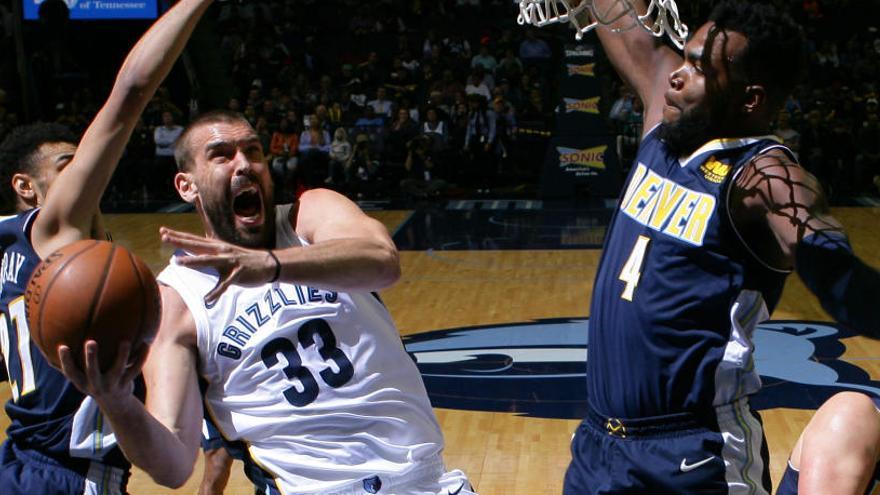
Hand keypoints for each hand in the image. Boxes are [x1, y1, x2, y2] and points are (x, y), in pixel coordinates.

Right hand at [59, 340, 147, 412]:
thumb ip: (73, 364)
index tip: (63, 346)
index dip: (65, 361)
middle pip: (92, 371)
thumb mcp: (83, 378)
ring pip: (118, 370)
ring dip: (121, 356)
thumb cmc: (96, 384)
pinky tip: (146, 344)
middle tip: (90, 342)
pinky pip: (135, 369)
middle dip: (91, 358)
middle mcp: (96, 385)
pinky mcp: (126, 383)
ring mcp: (112, 385)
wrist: (116, 406)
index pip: (71, 372)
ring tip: (125, 342)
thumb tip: (56, 344)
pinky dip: (141, 357)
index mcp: (83, 383)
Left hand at [160, 227, 278, 304]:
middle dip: (180, 242)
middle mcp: (222, 251)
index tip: (162, 232)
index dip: (179, 236)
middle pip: (197, 246)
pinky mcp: (238, 274)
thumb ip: (209, 253)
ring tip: (178, 262)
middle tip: (164, 238)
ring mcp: (230, 262)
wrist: (269, 264)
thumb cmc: (244, 260)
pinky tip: (208, 299)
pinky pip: (225, 285)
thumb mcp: (225, 253)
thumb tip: (194, 253)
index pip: (194, 240)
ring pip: (209, 261)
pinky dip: (216, 292)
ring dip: (193, 262)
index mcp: (217, 247)